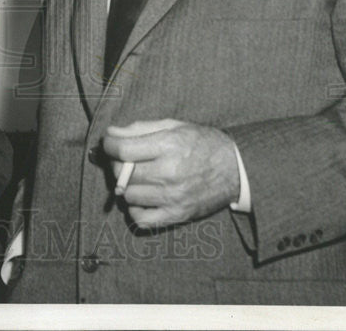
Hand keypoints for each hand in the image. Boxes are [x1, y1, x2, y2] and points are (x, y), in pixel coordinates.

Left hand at [103, 119, 239, 228]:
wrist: (236, 169)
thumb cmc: (203, 143)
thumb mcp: (174, 126)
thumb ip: (140, 128)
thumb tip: (111, 134)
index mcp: (169, 146)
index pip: (123, 149)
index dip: (109, 145)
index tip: (109, 143)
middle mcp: (169, 173)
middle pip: (122, 172)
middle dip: (117, 163)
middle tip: (125, 159)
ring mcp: (173, 197)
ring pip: (128, 195)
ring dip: (127, 185)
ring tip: (137, 177)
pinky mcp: (177, 215)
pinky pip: (141, 219)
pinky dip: (135, 209)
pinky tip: (143, 197)